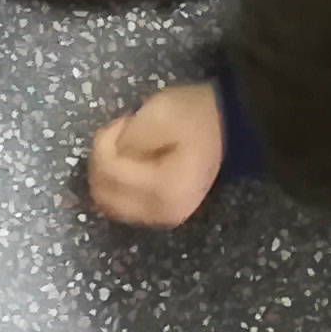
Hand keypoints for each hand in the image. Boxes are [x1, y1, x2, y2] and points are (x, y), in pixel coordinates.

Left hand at [86, 80, 225, 226]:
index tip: (124, 122)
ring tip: (129, 147)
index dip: (104, 143)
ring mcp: (162, 218)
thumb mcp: (159, 113)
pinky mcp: (160, 215)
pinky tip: (133, 162)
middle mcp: (162, 213)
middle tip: (121, 135)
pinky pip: (122, 206)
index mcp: (165, 189)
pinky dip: (118, 184)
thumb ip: (129, 137)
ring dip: (109, 172)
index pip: (108, 173)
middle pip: (103, 194)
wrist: (228, 129)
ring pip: (108, 203)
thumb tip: (111, 154)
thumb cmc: (194, 117)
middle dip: (102, 161)